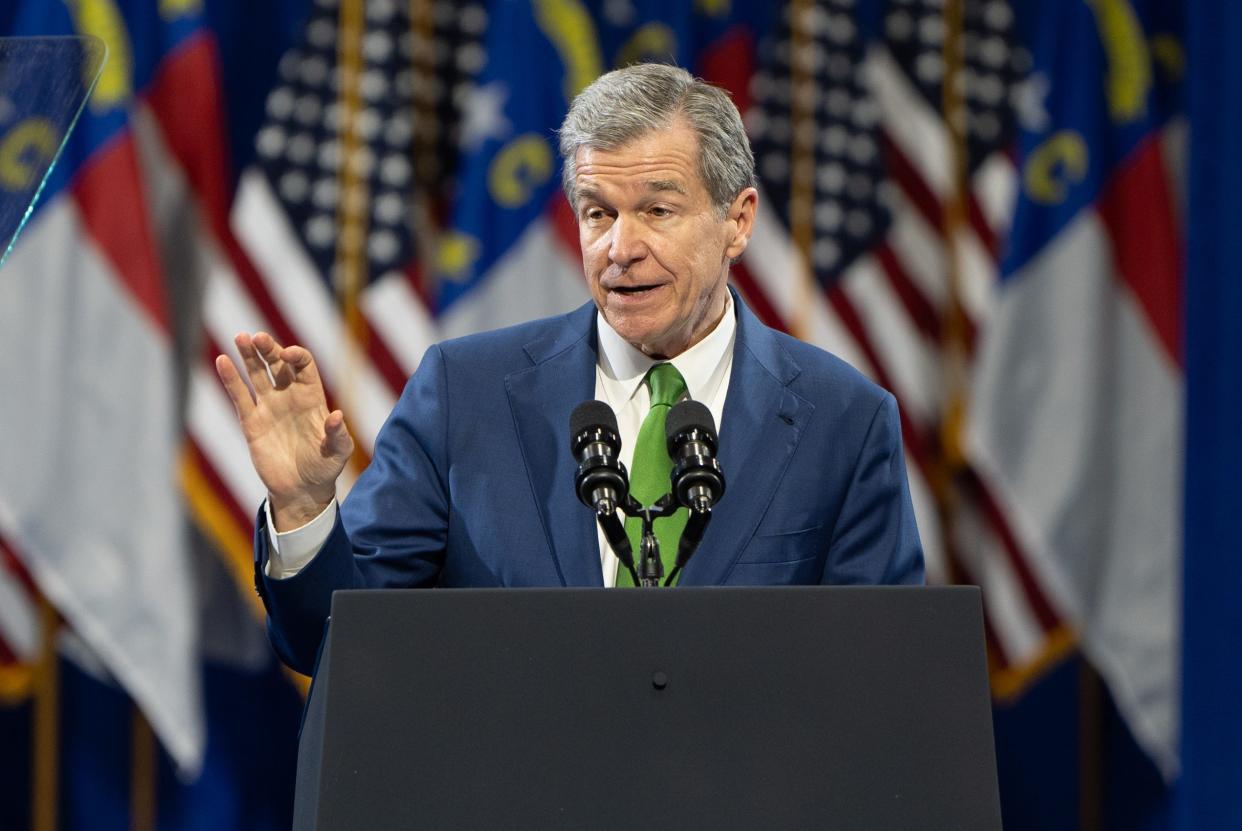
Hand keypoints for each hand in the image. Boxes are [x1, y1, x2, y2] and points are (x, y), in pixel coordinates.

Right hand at [215, 332, 353, 531]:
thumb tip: (337, 416)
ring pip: (257, 374)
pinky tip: (222, 361)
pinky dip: (231, 379)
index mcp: (311, 398)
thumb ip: (337, 434)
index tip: (289, 354)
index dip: (296, 356)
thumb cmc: (325, 468)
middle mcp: (289, 397)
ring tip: (240, 337)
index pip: (303, 366)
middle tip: (257, 337)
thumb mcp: (338, 452)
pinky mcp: (252, 423)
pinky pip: (239, 397)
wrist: (302, 490)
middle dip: (268, 348)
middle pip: (277, 364)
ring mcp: (269, 408)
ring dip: (248, 356)